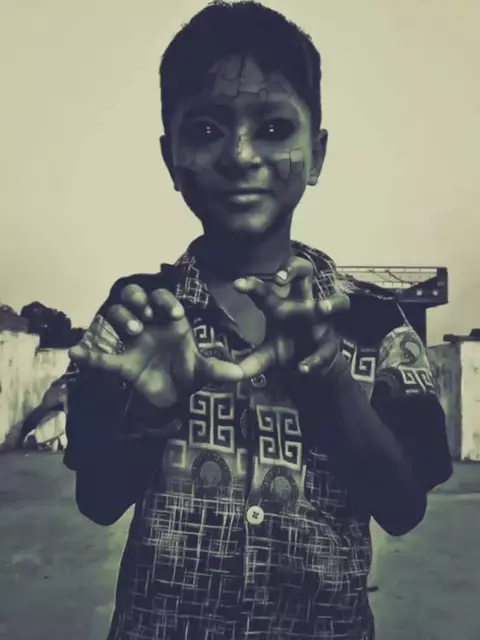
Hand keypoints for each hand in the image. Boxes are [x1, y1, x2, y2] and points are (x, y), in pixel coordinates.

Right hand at [69, 285, 244, 408]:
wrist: (174, 397)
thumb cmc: (188, 374)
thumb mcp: (205, 372)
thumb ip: (219, 370)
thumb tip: (241, 374)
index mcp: (170, 322)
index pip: (164, 299)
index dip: (167, 301)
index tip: (176, 314)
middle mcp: (149, 325)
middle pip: (135, 297)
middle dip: (138, 299)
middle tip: (147, 313)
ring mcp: (132, 342)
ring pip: (116, 316)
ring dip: (122, 317)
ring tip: (134, 329)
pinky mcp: (121, 363)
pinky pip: (102, 357)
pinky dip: (88, 355)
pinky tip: (74, 352)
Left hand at [233, 256, 349, 377]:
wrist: (310, 371)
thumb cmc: (287, 351)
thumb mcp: (265, 357)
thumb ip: (247, 363)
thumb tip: (224, 372)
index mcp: (282, 306)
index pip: (267, 289)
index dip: (253, 284)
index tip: (237, 285)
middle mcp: (303, 306)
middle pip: (306, 272)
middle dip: (295, 268)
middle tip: (280, 277)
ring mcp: (321, 323)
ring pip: (338, 301)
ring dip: (330, 303)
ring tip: (320, 308)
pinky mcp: (330, 344)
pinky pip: (327, 347)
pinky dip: (315, 359)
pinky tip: (302, 368)